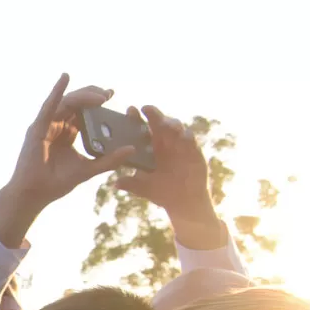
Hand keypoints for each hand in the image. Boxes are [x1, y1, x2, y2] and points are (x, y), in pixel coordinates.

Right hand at [0, 75, 135, 248]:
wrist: (35, 194)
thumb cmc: (57, 183)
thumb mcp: (89, 169)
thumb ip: (109, 160)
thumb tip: (131, 149)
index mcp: (68, 133)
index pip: (84, 111)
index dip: (97, 101)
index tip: (112, 95)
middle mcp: (57, 125)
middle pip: (76, 103)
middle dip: (93, 95)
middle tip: (109, 94)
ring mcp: (46, 125)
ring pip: (67, 102)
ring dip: (84, 95)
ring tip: (101, 95)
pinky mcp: (38, 128)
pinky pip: (49, 106)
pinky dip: (56, 91)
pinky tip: (65, 77)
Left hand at [114, 105, 227, 248]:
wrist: (184, 201)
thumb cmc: (161, 192)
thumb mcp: (144, 188)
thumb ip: (131, 184)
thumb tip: (115, 184)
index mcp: (151, 148)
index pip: (143, 129)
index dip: (137, 119)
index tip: (130, 110)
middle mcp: (166, 143)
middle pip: (159, 124)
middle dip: (154, 115)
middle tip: (146, 108)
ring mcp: (181, 145)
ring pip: (177, 128)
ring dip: (172, 124)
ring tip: (165, 124)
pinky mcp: (194, 151)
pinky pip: (191, 141)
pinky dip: (188, 138)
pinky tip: (184, 137)